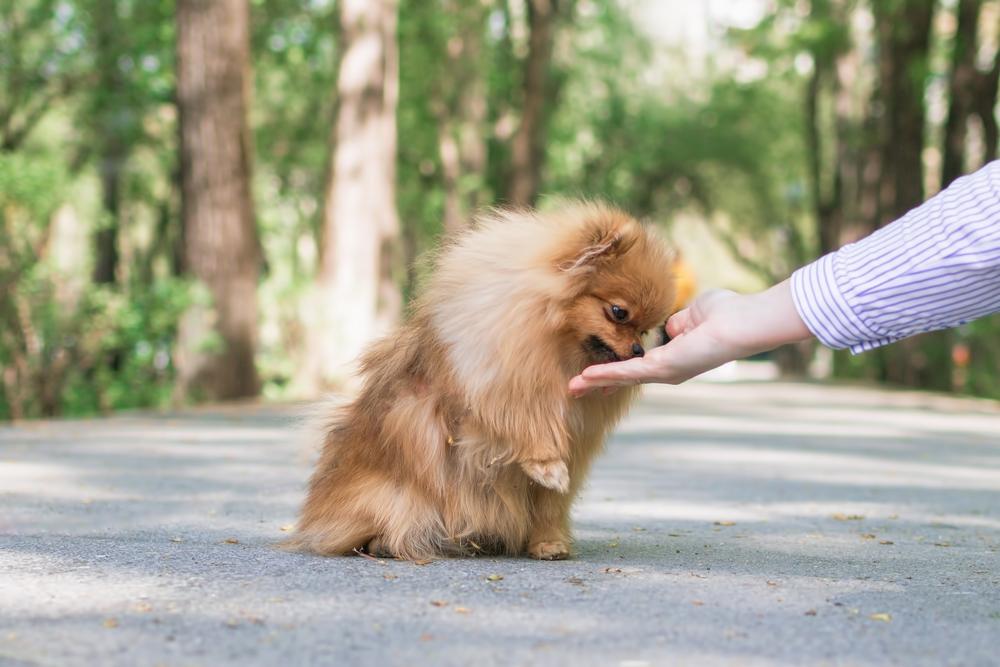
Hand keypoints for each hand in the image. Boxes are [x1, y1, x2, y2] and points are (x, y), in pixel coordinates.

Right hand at [568, 280, 812, 395]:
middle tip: (575, 390)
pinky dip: (607, 375)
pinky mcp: (664, 368)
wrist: (743, 322)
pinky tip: (587, 378)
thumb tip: (669, 326)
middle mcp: (668, 370)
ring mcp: (666, 372)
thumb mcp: (694, 315)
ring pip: (623, 378)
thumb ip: (677, 322)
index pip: (638, 366)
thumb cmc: (727, 314)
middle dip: (600, 383)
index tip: (596, 377)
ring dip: (596, 382)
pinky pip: (628, 371)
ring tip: (573, 387)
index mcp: (674, 358)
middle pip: (626, 378)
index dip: (617, 371)